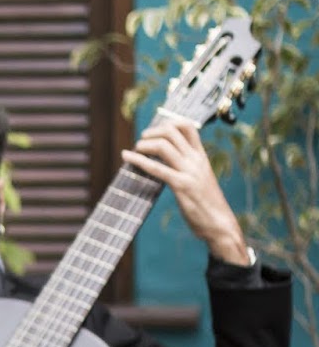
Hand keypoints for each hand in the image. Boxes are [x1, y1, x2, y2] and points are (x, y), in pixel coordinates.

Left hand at [120, 117, 248, 263]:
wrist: (220, 223)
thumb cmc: (206, 204)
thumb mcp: (199, 180)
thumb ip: (187, 168)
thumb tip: (167, 162)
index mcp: (201, 157)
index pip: (188, 127)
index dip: (168, 123)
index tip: (154, 132)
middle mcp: (196, 160)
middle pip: (172, 132)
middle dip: (152, 132)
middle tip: (141, 141)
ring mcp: (190, 172)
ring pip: (163, 146)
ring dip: (143, 145)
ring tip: (134, 150)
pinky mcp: (182, 186)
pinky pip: (157, 168)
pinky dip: (138, 161)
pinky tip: (126, 157)